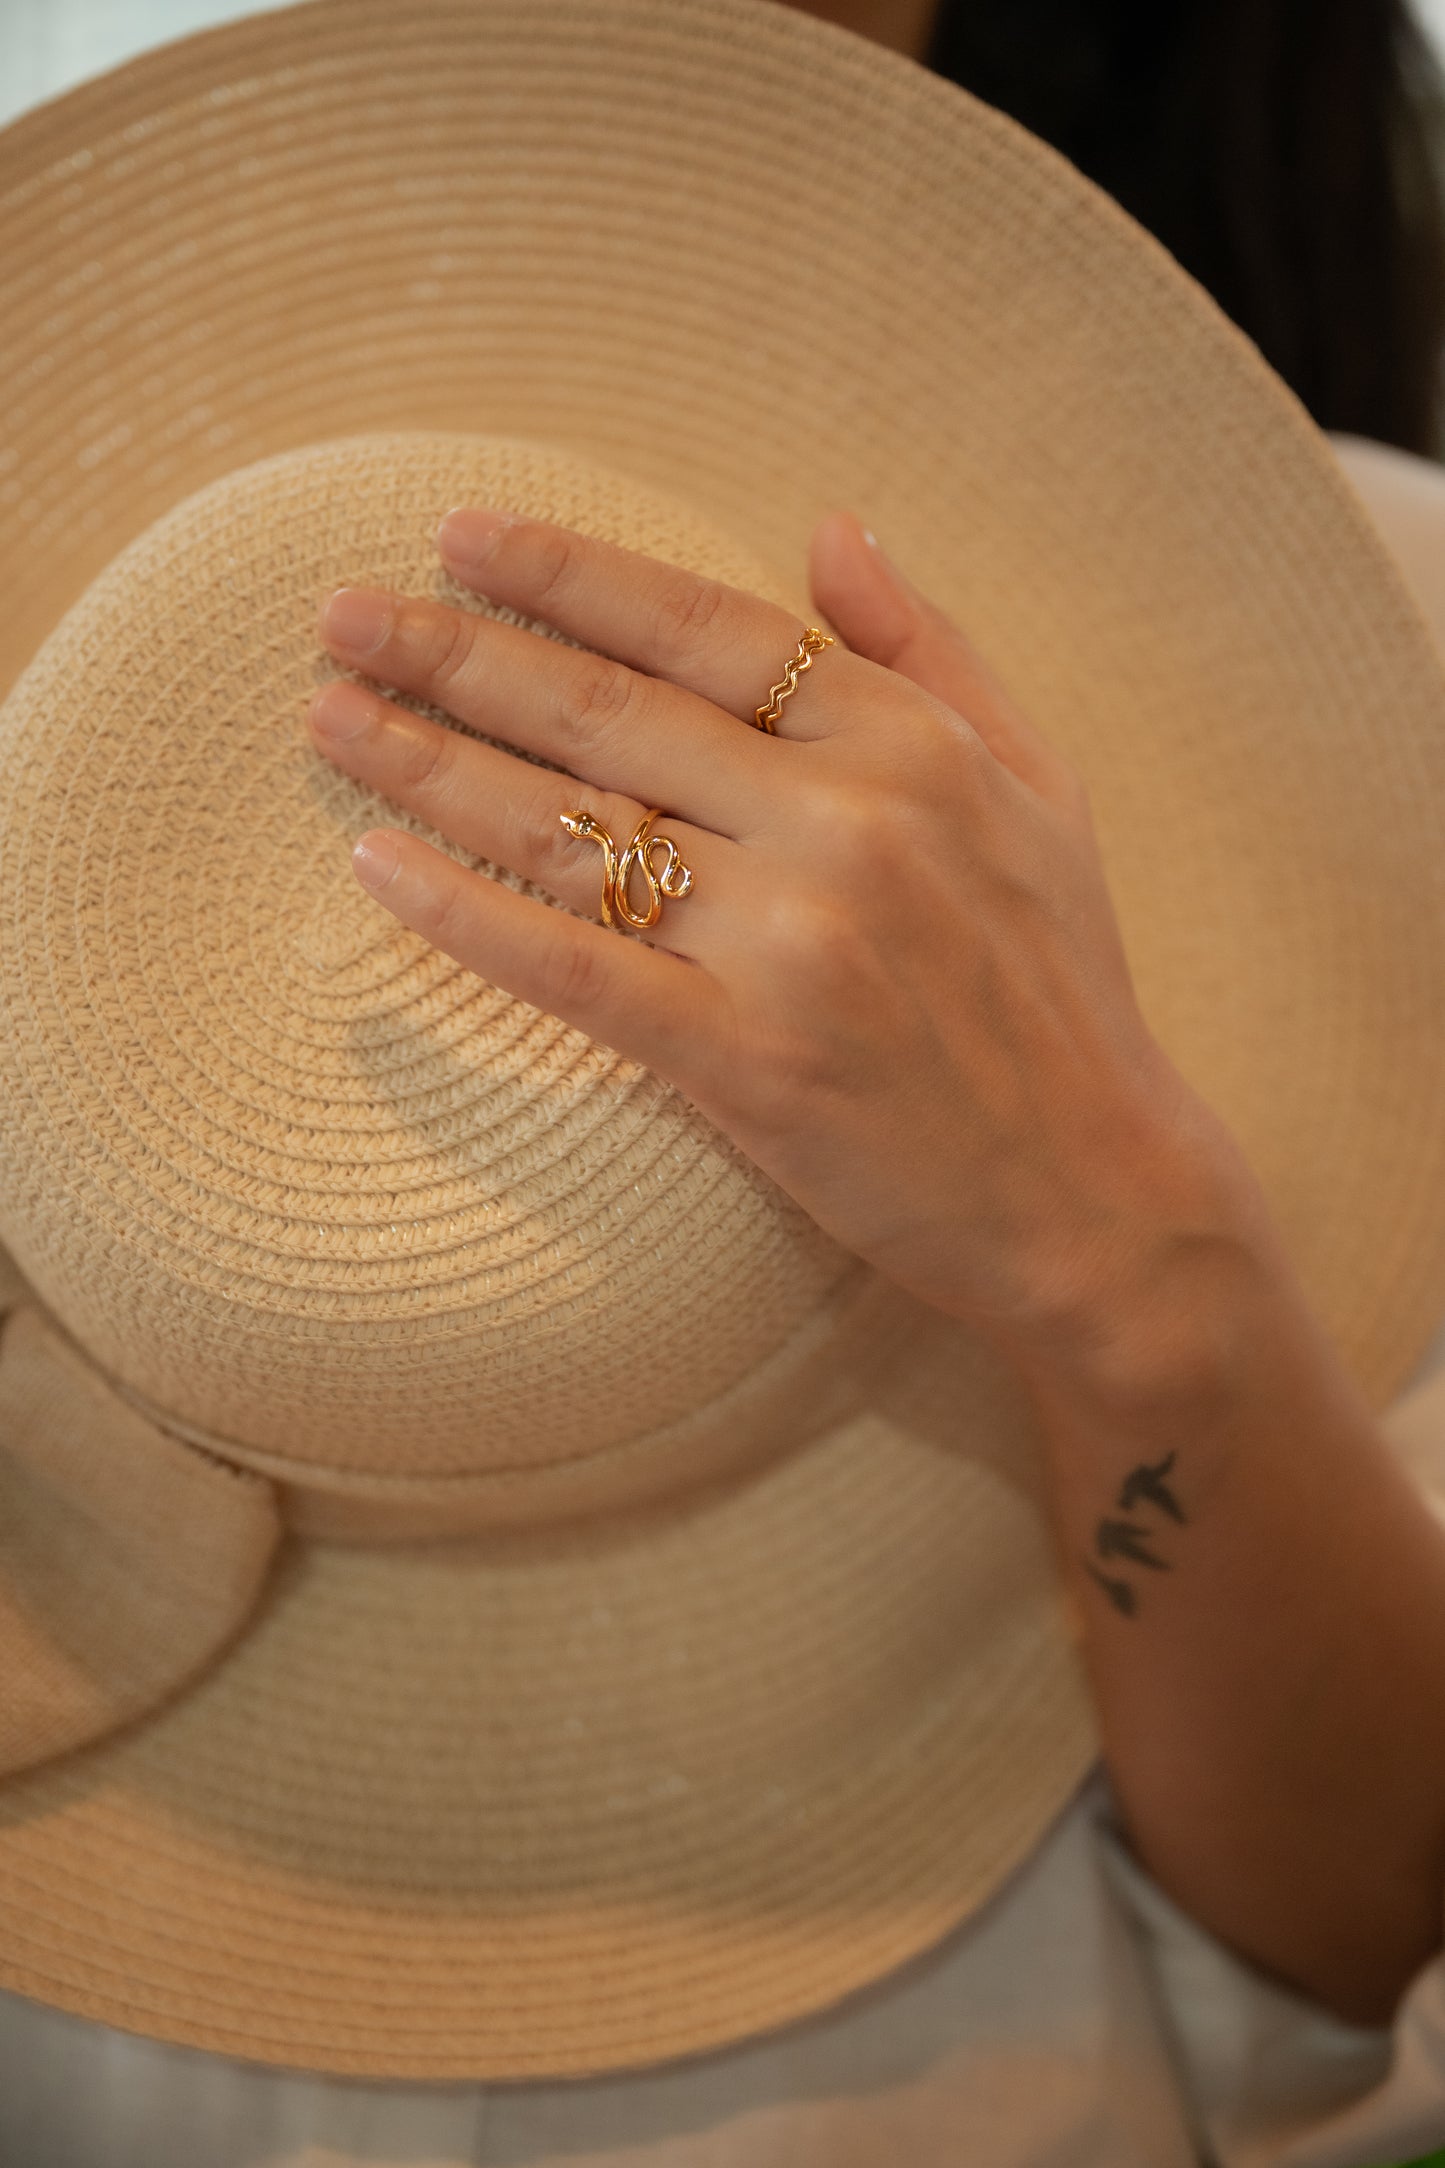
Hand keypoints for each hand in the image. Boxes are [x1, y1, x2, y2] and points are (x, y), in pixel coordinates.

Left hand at [308, 506, 1231, 1349]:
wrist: (1096, 1189)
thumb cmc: (1061, 987)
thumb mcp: (1039, 785)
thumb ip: (931, 649)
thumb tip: (832, 527)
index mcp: (907, 742)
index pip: (702, 625)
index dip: (566, 572)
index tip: (458, 538)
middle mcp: (844, 823)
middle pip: (608, 712)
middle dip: (457, 651)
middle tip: (341, 614)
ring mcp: (792, 945)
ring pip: (574, 831)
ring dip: (432, 765)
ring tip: (330, 718)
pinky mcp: (747, 1063)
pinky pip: (575, 973)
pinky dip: (467, 919)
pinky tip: (375, 872)